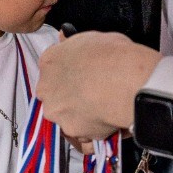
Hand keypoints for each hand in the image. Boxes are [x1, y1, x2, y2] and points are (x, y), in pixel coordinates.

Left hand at [36, 32, 157, 147]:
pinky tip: (109, 124)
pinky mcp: (71, 131)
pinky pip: (82, 135)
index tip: (80, 78)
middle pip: (54, 96)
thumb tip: (66, 39)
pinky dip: (94, 133)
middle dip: (71, 98)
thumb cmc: (113, 55)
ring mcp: (57, 111)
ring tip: (105, 111)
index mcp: (49, 61)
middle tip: (93, 96)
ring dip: (82, 116)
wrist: (126, 81)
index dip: (67, 75)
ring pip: (67, 117)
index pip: (51, 70)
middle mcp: (46, 88)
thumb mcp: (91, 38)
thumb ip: (74, 45)